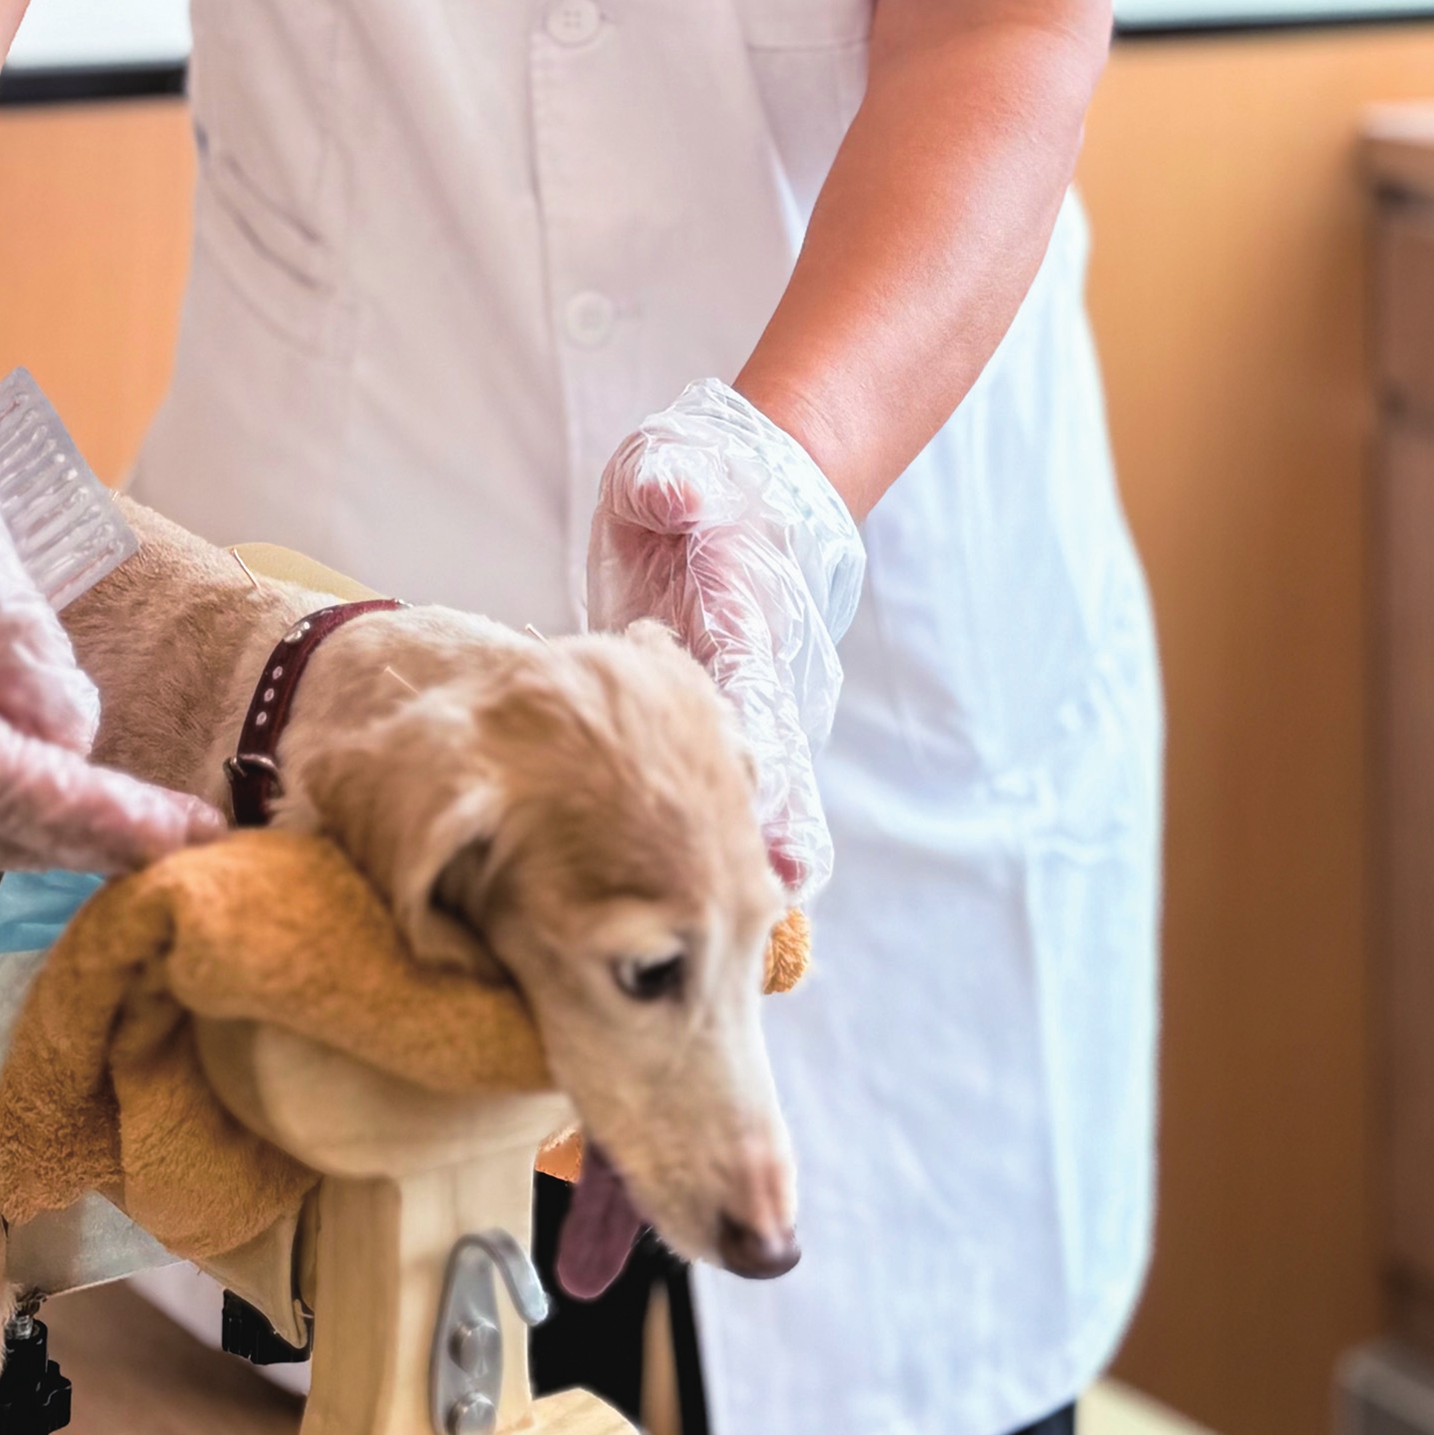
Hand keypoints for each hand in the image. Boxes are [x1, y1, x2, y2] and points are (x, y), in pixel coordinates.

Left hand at [587, 378, 863, 900]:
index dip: (773, 792)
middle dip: (761, 866)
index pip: (764, 721)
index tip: (782, 865)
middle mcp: (744, 688)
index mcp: (744, 633)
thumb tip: (671, 493)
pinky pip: (694, 800)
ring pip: (739, 809)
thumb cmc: (695, 483)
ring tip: (715, 963)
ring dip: (728, 874)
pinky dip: (685, 851)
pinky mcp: (685, 727)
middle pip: (767, 792)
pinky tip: (651, 917)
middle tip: (752, 951)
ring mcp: (719, 714)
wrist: (714, 488)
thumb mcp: (678, 471)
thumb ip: (675, 484)